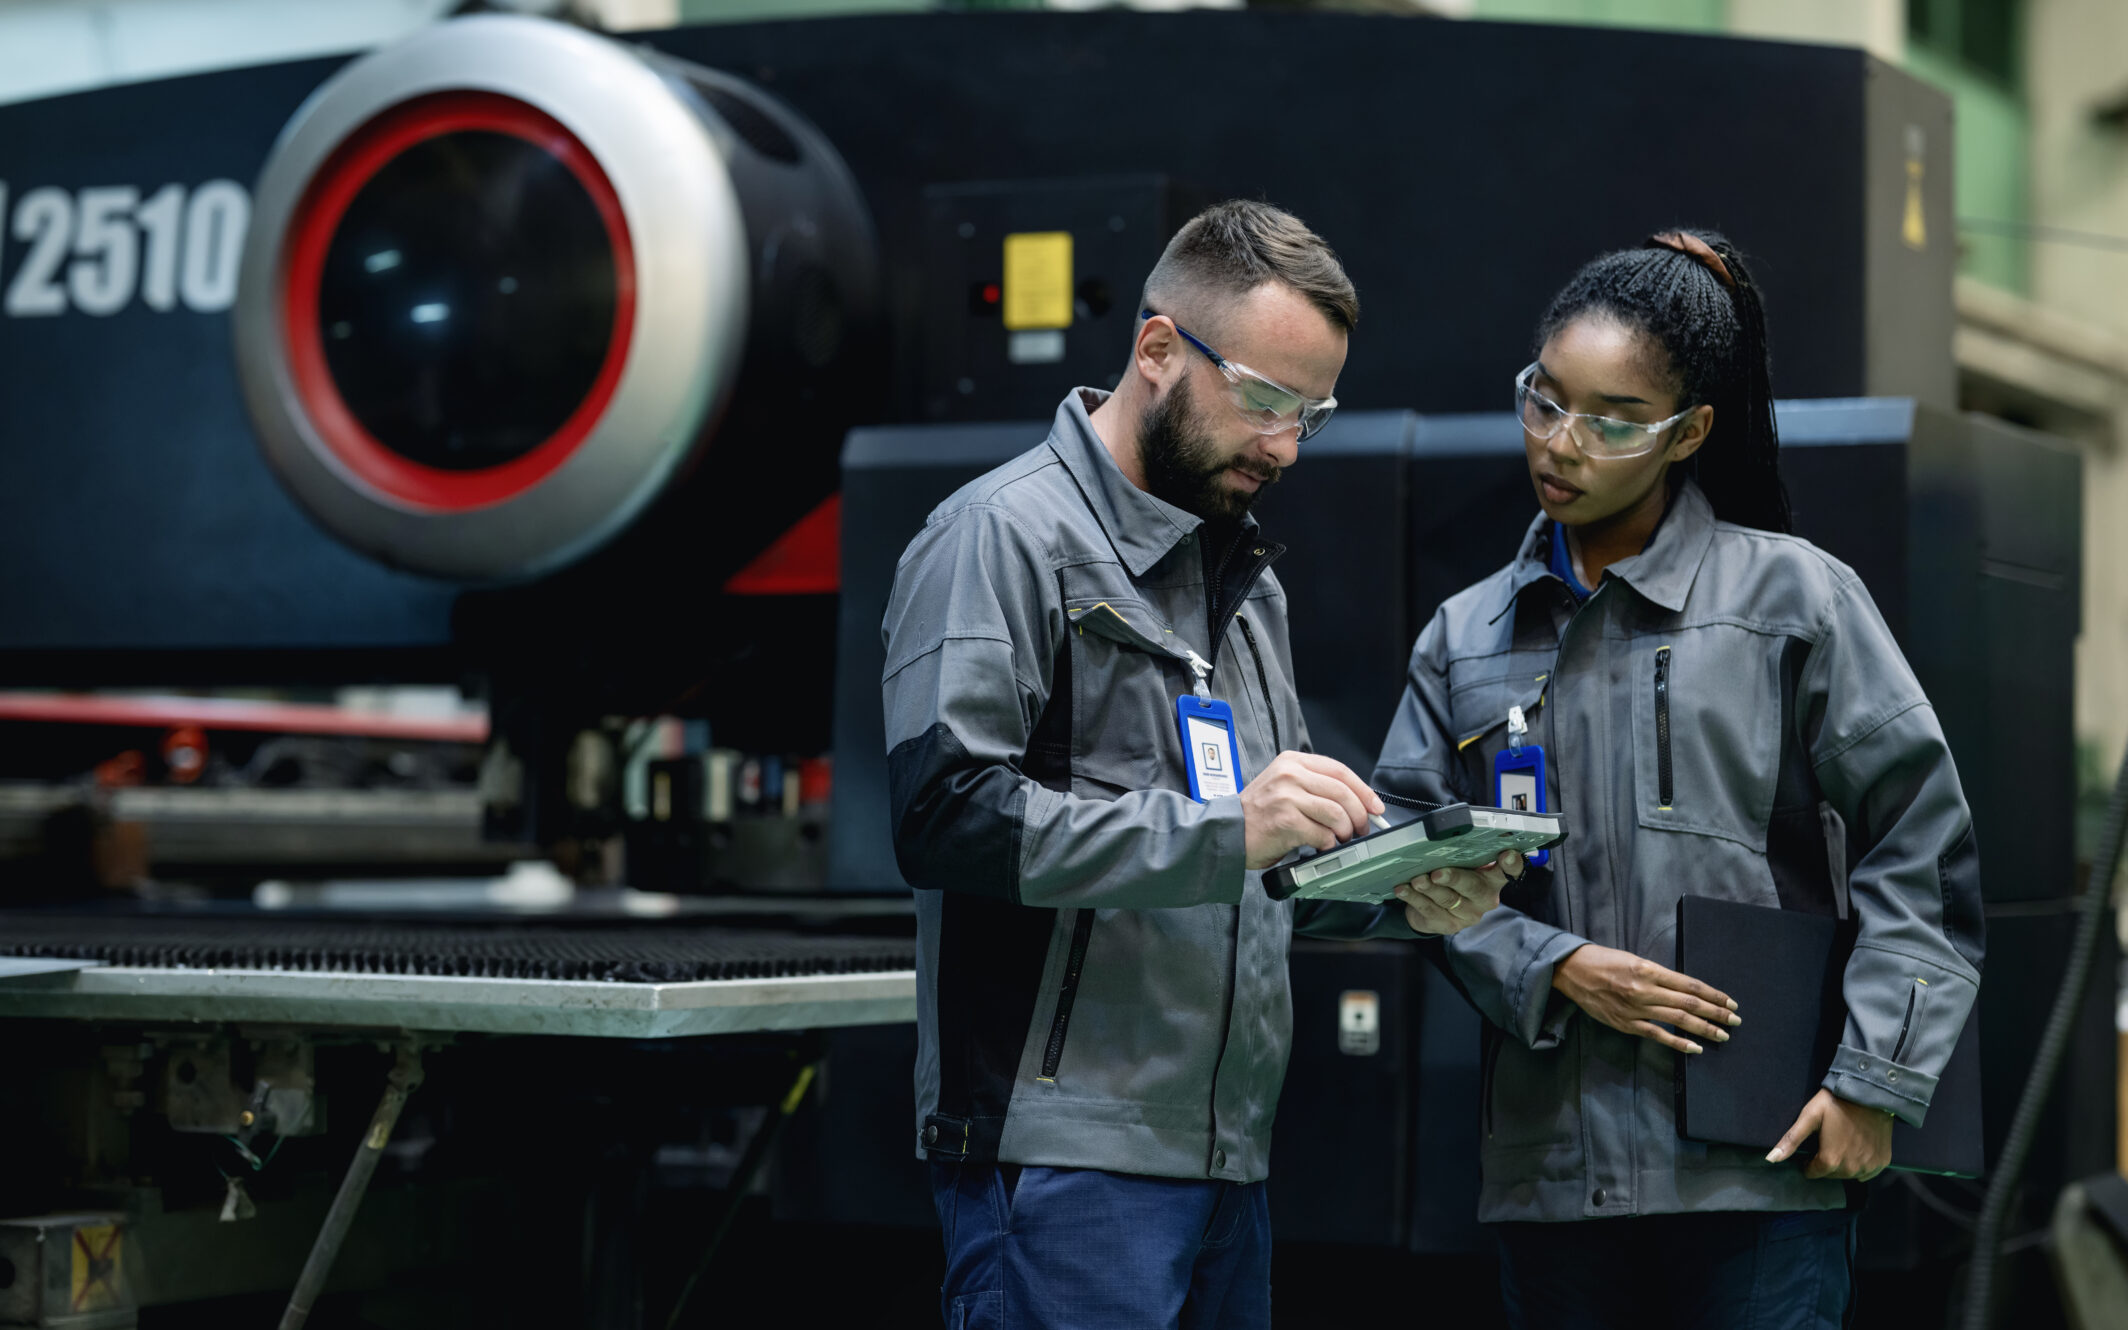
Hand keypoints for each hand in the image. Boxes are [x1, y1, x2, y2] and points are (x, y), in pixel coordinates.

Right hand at [1240, 751, 1383, 869]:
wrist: (1227, 831)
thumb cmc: (1257, 813)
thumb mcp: (1284, 785)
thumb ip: (1314, 786)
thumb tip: (1356, 802)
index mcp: (1292, 762)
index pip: (1339, 771)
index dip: (1363, 790)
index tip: (1375, 806)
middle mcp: (1290, 775)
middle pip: (1342, 792)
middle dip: (1359, 815)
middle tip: (1361, 829)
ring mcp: (1287, 797)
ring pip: (1336, 813)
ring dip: (1345, 831)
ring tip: (1340, 839)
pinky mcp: (1286, 821)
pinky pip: (1322, 834)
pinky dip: (1328, 844)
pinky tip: (1322, 846)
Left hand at [1391, 853, 1520, 934]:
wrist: (1436, 909)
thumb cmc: (1452, 878)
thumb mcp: (1462, 865)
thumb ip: (1462, 854)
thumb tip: (1444, 835)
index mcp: (1493, 879)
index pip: (1509, 872)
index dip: (1511, 864)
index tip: (1507, 854)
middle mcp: (1485, 899)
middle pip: (1473, 887)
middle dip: (1454, 878)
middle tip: (1437, 873)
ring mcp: (1467, 914)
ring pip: (1447, 899)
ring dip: (1429, 888)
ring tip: (1416, 879)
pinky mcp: (1448, 925)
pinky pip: (1429, 910)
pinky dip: (1413, 897)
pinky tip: (1403, 889)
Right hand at [1550, 944, 1740, 1053]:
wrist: (1571, 971)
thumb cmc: (1604, 960)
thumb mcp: (1634, 959)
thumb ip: (1658, 975)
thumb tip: (1685, 989)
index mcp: (1649, 969)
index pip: (1690, 985)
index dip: (1714, 995)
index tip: (1730, 1003)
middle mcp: (1645, 989)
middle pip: (1689, 1003)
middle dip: (1716, 1014)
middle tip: (1735, 1021)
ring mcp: (1635, 1008)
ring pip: (1678, 1020)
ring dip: (1703, 1029)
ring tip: (1722, 1035)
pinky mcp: (1626, 1024)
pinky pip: (1657, 1035)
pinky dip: (1678, 1043)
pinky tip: (1695, 1049)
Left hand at [1766, 1089, 1893, 1179]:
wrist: (1870, 1093)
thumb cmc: (1835, 1103)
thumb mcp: (1809, 1117)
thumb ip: (1791, 1140)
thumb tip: (1771, 1160)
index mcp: (1831, 1160)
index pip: (1813, 1173)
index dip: (1808, 1162)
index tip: (1811, 1150)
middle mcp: (1851, 1169)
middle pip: (1831, 1174)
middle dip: (1825, 1163)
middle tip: (1826, 1143)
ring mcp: (1869, 1167)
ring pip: (1849, 1174)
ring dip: (1843, 1165)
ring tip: (1841, 1144)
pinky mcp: (1883, 1162)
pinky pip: (1867, 1173)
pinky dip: (1860, 1165)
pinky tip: (1857, 1149)